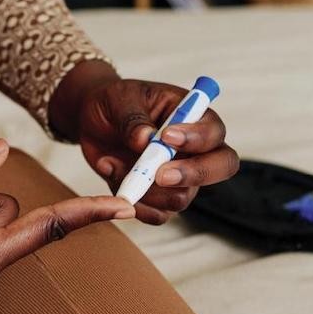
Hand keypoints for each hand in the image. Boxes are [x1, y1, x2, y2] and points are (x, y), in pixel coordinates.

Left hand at [49, 60, 238, 224]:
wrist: (92, 121)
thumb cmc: (114, 103)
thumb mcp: (119, 99)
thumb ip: (133, 118)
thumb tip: (146, 139)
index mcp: (193, 117)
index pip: (214, 132)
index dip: (197, 138)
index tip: (167, 137)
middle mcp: (195, 150)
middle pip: (220, 168)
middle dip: (192, 174)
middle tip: (160, 174)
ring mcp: (179, 176)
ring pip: (182, 197)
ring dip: (147, 189)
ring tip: (113, 163)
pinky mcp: (158, 197)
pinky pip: (158, 214)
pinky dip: (135, 204)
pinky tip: (114, 179)